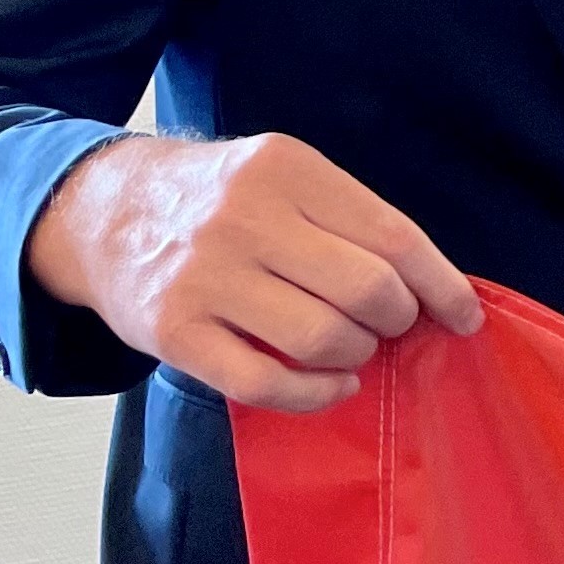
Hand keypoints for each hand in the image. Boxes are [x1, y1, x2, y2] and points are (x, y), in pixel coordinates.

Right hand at [25, 132, 484, 412]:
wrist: (100, 211)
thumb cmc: (218, 200)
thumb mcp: (281, 176)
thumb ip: (348, 220)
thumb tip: (432, 289)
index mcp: (287, 169)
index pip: (393, 237)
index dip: (441, 285)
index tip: (464, 315)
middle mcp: (245, 218)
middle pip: (367, 290)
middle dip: (398, 320)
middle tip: (391, 326)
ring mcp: (205, 277)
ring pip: (323, 338)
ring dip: (358, 355)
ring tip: (353, 348)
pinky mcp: (175, 333)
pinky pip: (267, 383)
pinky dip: (317, 394)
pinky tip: (331, 383)